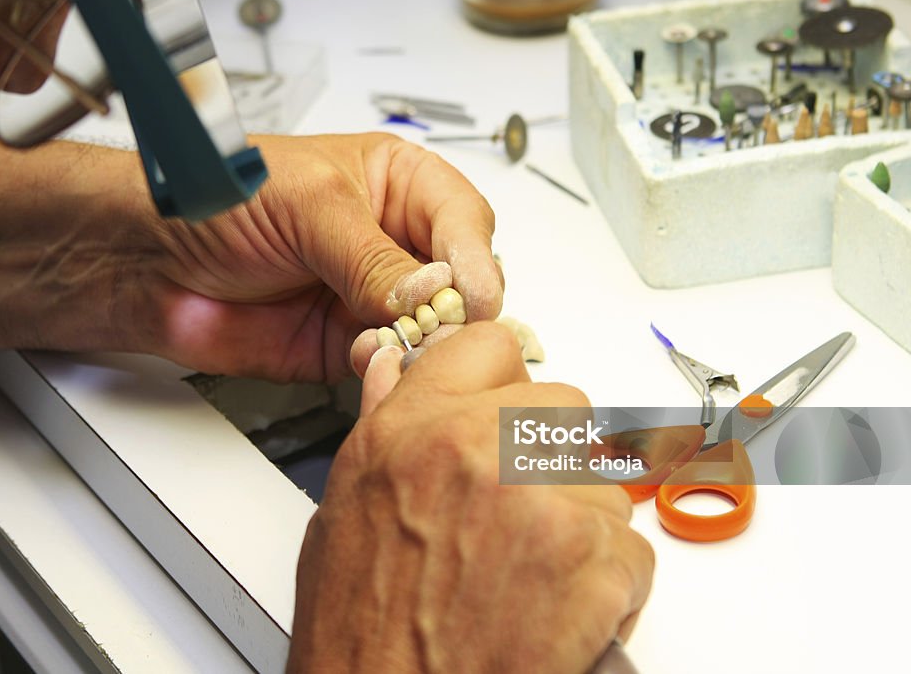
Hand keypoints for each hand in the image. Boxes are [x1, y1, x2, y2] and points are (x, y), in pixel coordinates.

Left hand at [141, 133, 502, 380]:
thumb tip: (432, 291)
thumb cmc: (217, 203)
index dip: (475, 257)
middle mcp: (391, 241)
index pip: (463, 219)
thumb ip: (372, 254)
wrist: (149, 262)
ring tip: (404, 343)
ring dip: (425, 342)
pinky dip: (391, 369)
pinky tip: (371, 360)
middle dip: (458, 306)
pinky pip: (392, 364)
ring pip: (432, 328)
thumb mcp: (308, 206)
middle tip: (445, 325)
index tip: (473, 293)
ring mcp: (372, 296)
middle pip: (461, 280)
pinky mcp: (348, 345)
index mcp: (396, 184)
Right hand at [288, 323, 654, 673]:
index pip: (489, 348)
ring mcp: (540, 503)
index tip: (511, 410)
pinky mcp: (592, 563)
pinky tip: (557, 613)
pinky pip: (632, 551)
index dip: (505, 382)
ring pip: (605, 484)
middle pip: (564, 407)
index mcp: (410, 431)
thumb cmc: (361, 629)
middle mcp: (477, 451)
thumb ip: (386, 429)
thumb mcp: (345, 508)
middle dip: (554, 456)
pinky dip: (608, 589)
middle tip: (525, 512)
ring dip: (582, 528)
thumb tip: (391, 373)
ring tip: (531, 578)